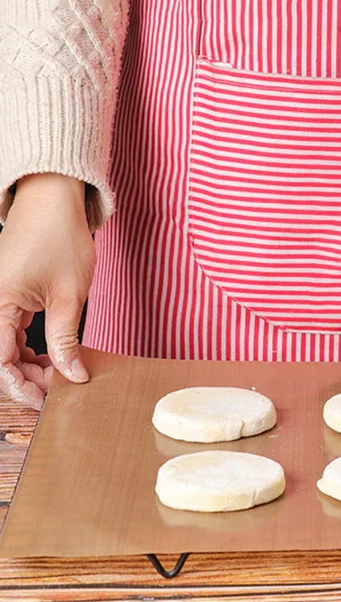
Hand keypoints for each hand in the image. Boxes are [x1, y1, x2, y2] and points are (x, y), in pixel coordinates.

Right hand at [0, 174, 95, 408]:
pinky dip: (28, 346)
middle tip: (58, 390)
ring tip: (60, 374)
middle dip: (26, 378)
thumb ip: (65, 339)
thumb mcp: (69, 295)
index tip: (44, 401)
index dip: (20, 386)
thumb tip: (72, 375)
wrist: (52, 200)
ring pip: (4, 345)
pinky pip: (9, 329)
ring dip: (28, 364)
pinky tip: (50, 356)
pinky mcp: (6, 293)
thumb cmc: (60, 239)